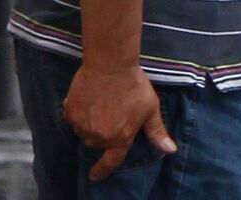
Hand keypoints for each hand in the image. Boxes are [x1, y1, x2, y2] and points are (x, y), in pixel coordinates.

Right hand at [64, 63, 174, 180]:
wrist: (111, 65)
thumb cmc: (134, 86)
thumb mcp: (150, 108)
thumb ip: (156, 132)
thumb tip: (170, 150)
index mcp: (120, 138)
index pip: (110, 162)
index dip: (103, 170)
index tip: (96, 175)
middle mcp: (99, 136)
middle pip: (97, 144)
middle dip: (103, 134)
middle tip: (111, 114)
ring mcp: (82, 126)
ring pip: (84, 132)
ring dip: (90, 124)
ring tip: (102, 104)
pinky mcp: (69, 113)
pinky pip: (72, 119)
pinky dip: (79, 113)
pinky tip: (89, 99)